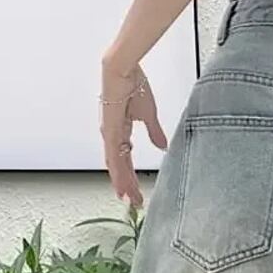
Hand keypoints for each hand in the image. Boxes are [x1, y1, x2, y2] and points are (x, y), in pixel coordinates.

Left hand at [100, 59, 166, 207]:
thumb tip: (162, 146)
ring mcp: (111, 135)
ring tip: (129, 200)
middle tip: (133, 202)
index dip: (130, 176)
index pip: (126, 159)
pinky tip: (121, 186)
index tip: (135, 190)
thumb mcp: (150, 114)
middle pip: (120, 167)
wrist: (125, 71)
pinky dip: (117, 173)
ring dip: (122, 184)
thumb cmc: (135, 85)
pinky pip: (114, 158)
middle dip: (126, 185)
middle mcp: (113, 136)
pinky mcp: (111, 132)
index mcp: (122, 131)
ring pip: (116, 166)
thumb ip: (155, 132)